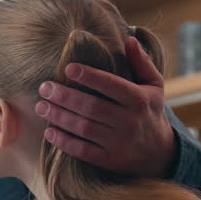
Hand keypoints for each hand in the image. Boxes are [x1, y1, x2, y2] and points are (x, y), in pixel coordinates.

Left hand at [35, 36, 175, 178]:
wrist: (159, 153)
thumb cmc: (149, 112)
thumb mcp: (154, 86)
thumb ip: (141, 63)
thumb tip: (129, 39)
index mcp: (140, 100)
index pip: (111, 85)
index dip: (89, 76)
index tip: (68, 68)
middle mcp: (129, 122)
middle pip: (91, 107)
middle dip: (65, 96)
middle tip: (45, 87)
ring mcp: (118, 143)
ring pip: (83, 128)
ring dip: (59, 117)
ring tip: (41, 106)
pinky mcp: (109, 160)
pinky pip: (82, 151)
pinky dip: (64, 142)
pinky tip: (49, 131)